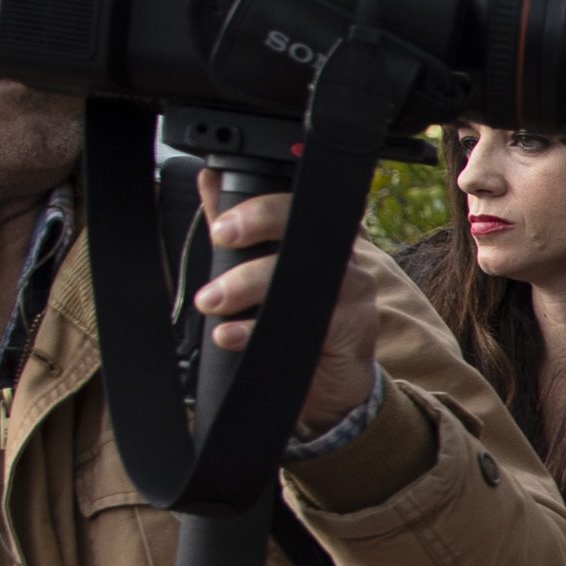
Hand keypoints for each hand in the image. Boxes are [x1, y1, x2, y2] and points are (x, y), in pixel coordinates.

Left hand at [191, 185, 387, 438]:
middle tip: (219, 240)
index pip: (299, 201)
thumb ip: (238, 227)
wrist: (330, 385)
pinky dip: (260, 330)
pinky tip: (232, 335)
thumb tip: (209, 181)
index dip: (261, 207)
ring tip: (212, 303)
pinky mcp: (354, 325)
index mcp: (322, 234)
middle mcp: (344, 256)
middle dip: (258, 226)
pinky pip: (306, 320)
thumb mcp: (260, 269)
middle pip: (306, 225)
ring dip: (249, 285)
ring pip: (304, 272)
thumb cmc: (294, 323)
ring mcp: (355, 289)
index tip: (221, 224)